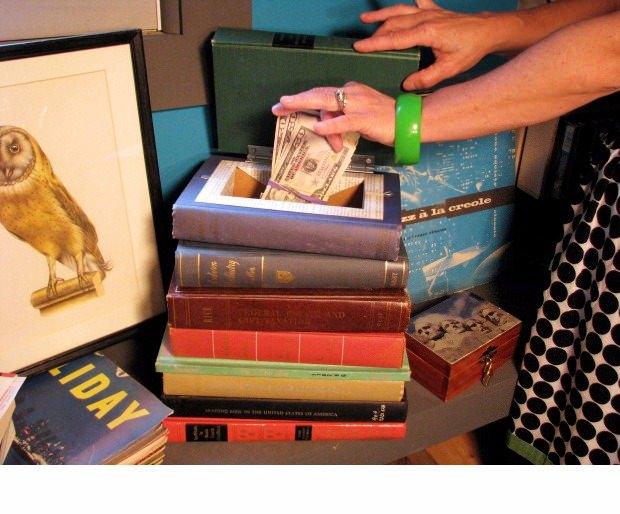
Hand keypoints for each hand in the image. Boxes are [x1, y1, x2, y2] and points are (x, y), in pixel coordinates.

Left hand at [272, 82, 395, 151]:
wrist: (408, 121)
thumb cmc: (383, 121)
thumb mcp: (357, 122)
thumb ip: (339, 125)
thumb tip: (325, 133)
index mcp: (350, 92)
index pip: (322, 94)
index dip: (302, 99)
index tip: (284, 105)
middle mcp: (352, 94)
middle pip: (319, 94)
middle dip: (297, 100)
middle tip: (278, 105)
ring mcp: (358, 105)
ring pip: (328, 103)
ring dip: (305, 104)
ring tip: (287, 107)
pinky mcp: (366, 118)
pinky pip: (344, 121)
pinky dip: (330, 124)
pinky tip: (318, 127)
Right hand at [354, 1, 499, 89]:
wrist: (489, 30)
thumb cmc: (470, 49)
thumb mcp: (449, 69)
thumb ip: (426, 78)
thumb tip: (406, 85)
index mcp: (426, 33)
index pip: (395, 38)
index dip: (375, 43)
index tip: (359, 47)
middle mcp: (425, 19)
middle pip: (393, 24)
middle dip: (375, 33)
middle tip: (361, 44)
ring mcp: (429, 12)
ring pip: (400, 11)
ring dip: (382, 14)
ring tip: (365, 18)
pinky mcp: (434, 10)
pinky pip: (417, 2)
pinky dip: (408, 1)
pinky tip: (400, 2)